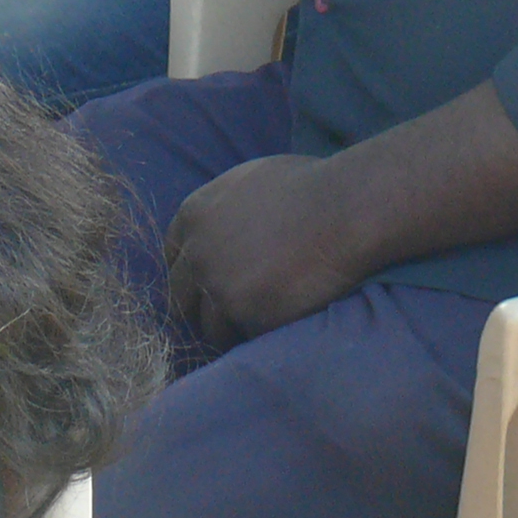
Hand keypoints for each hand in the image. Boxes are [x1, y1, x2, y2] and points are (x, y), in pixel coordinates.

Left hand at [160, 153, 379, 350]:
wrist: (344, 209)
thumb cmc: (310, 186)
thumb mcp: (249, 181)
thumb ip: (222, 210)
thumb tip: (218, 230)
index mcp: (194, 215)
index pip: (173, 258)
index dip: (192, 274)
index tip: (209, 286)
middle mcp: (197, 252)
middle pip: (180, 298)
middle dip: (201, 308)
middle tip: (230, 314)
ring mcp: (218, 286)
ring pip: (209, 327)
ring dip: (230, 329)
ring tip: (260, 322)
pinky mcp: (245, 315)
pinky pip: (244, 337)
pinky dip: (259, 334)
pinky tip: (283, 321)